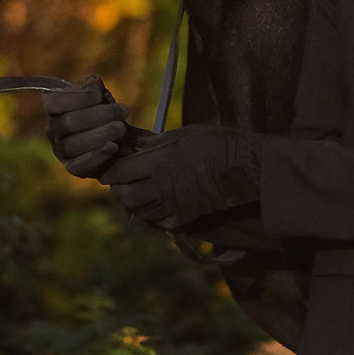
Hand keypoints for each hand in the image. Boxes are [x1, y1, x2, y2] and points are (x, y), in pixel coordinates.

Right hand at [37, 76, 131, 178]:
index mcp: (55, 108)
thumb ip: (94, 87)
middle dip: (98, 115)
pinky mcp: (73, 168)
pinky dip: (97, 155)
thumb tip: (93, 84)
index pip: (52, 101)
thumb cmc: (106, 113)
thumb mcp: (101, 95)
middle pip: (68, 122)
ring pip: (72, 145)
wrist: (121, 139)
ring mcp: (61, 150)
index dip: (75, 98)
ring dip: (100, 134)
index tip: (99, 96)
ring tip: (121, 128)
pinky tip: (113, 146)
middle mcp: (53, 130)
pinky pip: (79, 165)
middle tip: (123, 111)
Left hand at [104, 126, 260, 230]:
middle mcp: (161, 185)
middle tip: (121, 182)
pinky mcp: (184, 216)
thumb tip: (138, 146)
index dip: (111, 171)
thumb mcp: (185, 134)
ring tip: (136, 192)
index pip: (121, 171)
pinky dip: (150, 214)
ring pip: (139, 211)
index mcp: (160, 161)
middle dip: (119, 189)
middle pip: (126, 195)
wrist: (244, 169)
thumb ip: (158, 142)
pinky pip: (157, 220)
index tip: (109, 169)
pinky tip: (154, 204)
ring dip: (133, 202)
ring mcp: (173, 204)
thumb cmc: (217, 143)